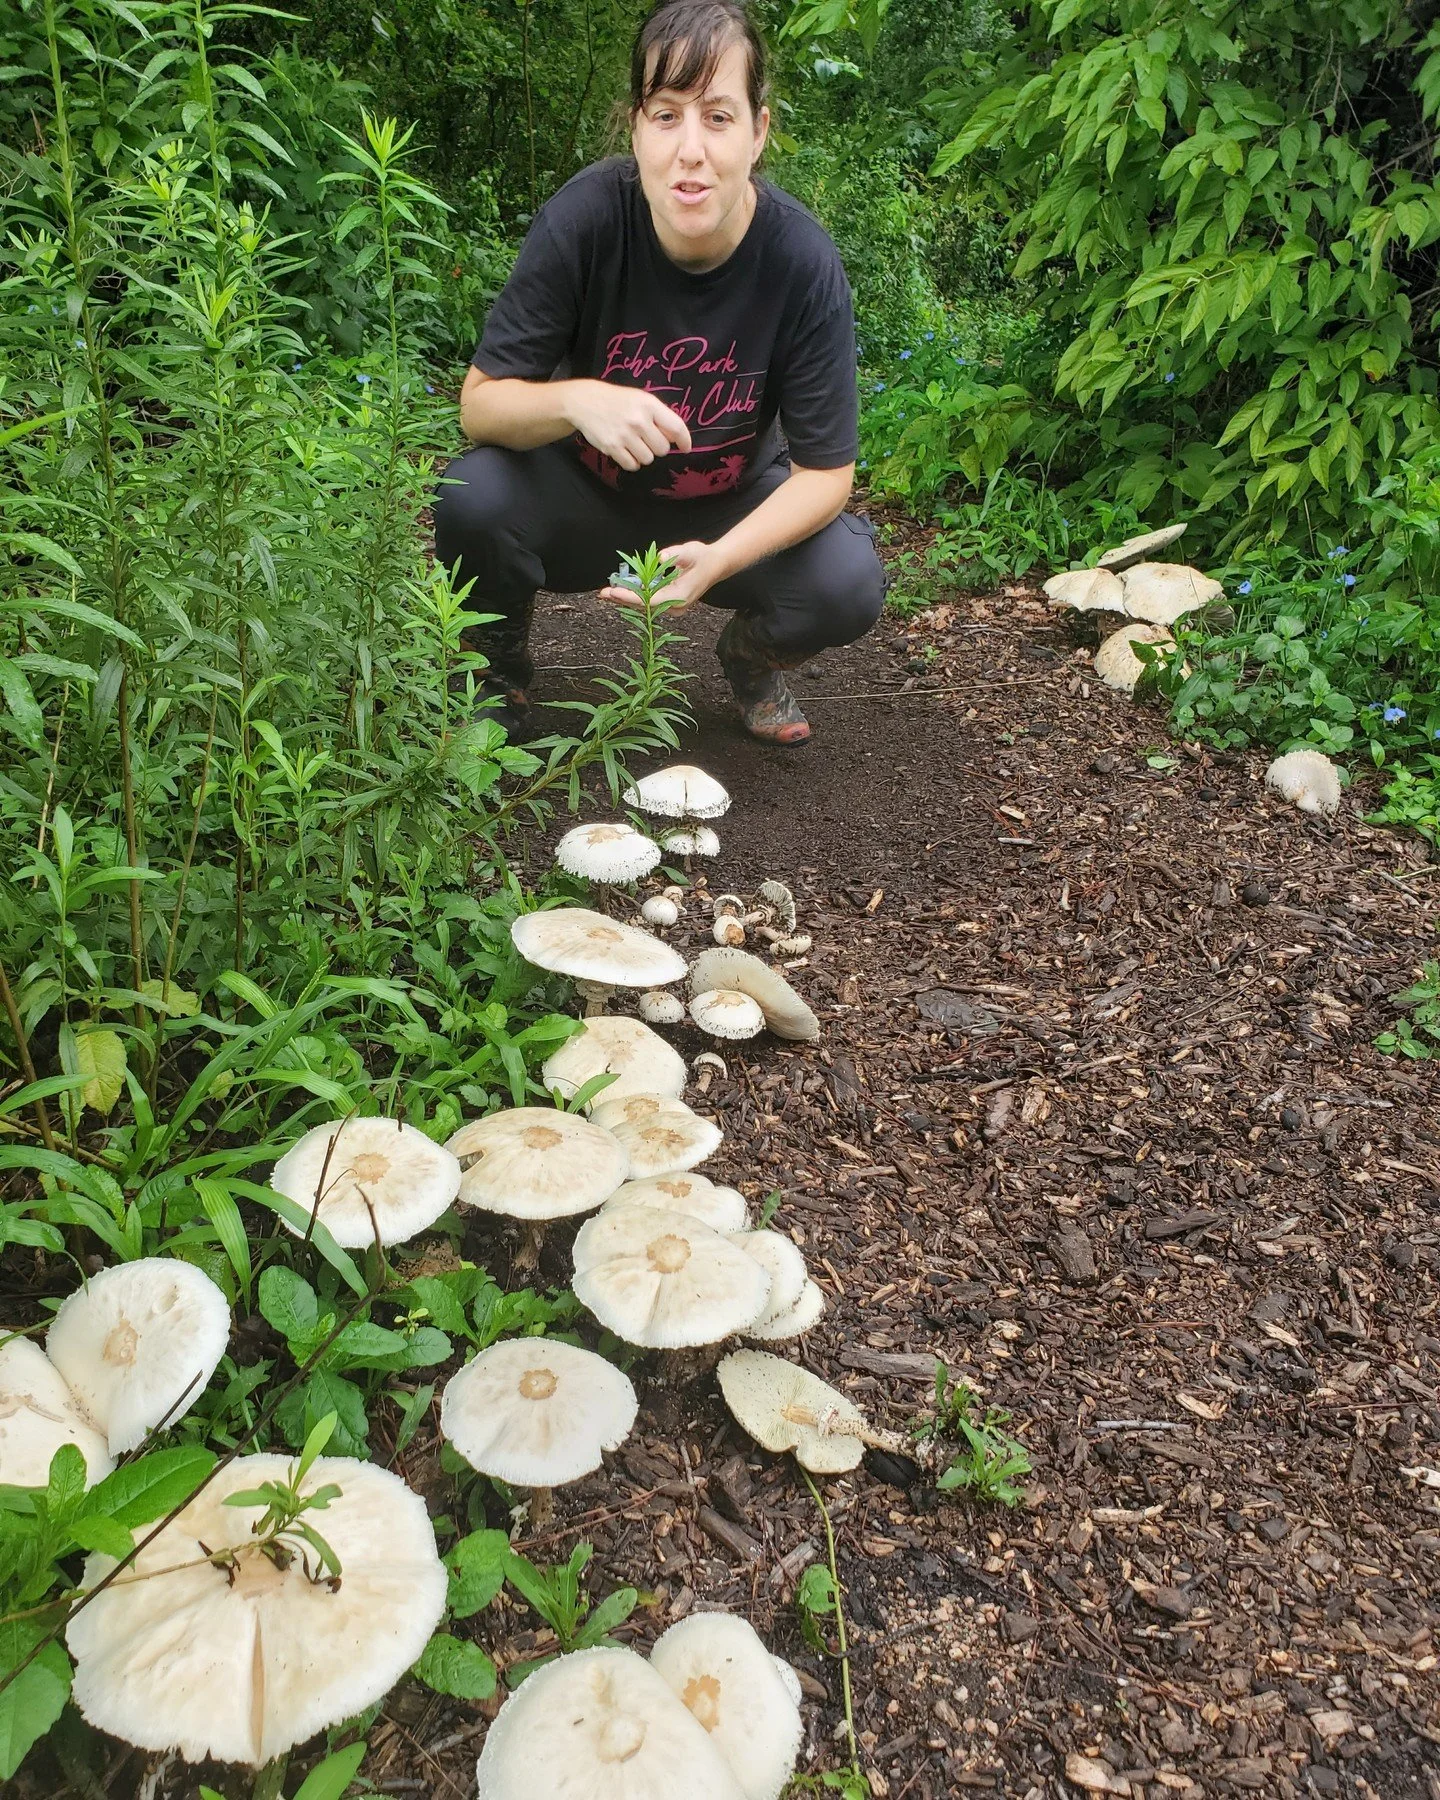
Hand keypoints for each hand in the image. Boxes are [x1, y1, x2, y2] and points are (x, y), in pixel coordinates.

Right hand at [566, 380, 691, 470]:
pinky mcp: (612, 447)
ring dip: (644, 454)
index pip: (676, 427)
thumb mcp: (641, 399)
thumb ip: (659, 416)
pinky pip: (632, 465)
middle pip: (663, 449)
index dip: (684, 440)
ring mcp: (625, 435)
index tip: (685, 448)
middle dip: (658, 447)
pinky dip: (631, 461)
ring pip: (648, 459)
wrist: (585, 402)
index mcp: (649, 405)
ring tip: (634, 443)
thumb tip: (676, 439)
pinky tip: (626, 450)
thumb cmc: (618, 401)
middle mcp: (639, 421)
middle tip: (647, 439)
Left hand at [598, 540, 724, 613]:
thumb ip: (676, 555)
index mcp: (680, 596)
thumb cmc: (703, 557)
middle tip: (602, 593)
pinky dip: (633, 596)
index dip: (631, 597)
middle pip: (644, 607)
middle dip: (623, 599)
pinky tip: (619, 591)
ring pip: (645, 606)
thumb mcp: (691, 551)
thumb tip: (661, 557)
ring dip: (626, 599)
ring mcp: (672, 606)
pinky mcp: (668, 602)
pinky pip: (648, 601)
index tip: (615, 593)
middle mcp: (675, 606)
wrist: (716, 565)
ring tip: (605, 593)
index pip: (650, 600)